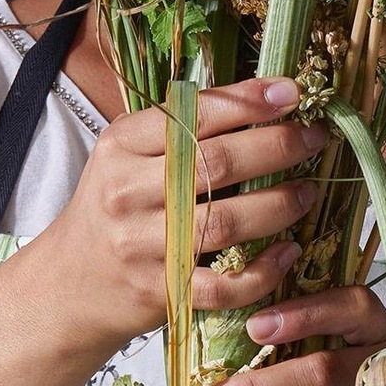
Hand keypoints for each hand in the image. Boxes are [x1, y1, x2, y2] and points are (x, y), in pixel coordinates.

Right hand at [41, 76, 326, 353]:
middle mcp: (126, 191)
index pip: (193, 114)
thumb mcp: (129, 156)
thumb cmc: (116, 209)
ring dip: (279, 205)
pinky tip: (285, 253)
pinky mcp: (159, 292)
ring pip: (225, 222)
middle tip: (315, 139)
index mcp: (122, 145)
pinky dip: (262, 271)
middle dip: (278, 147)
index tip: (292, 94)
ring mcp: (141, 245)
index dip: (249, 101)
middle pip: (218, 164)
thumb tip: (264, 97)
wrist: (70, 283)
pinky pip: (222, 285)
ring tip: (307, 192)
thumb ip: (180, 130)